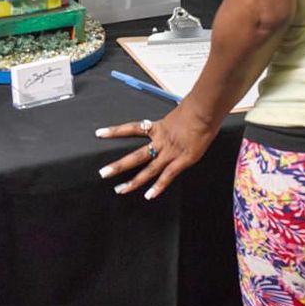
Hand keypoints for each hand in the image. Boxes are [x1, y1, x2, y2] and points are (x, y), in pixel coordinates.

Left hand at [95, 103, 217, 199]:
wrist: (204, 111)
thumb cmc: (194, 110)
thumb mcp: (176, 115)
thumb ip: (169, 125)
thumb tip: (166, 127)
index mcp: (157, 128)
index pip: (131, 128)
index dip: (115, 131)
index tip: (100, 133)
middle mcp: (160, 141)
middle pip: (135, 156)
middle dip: (119, 166)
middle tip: (103, 173)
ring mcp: (170, 152)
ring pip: (148, 170)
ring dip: (134, 181)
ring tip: (120, 190)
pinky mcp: (183, 160)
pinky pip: (168, 176)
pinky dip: (158, 187)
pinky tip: (149, 196)